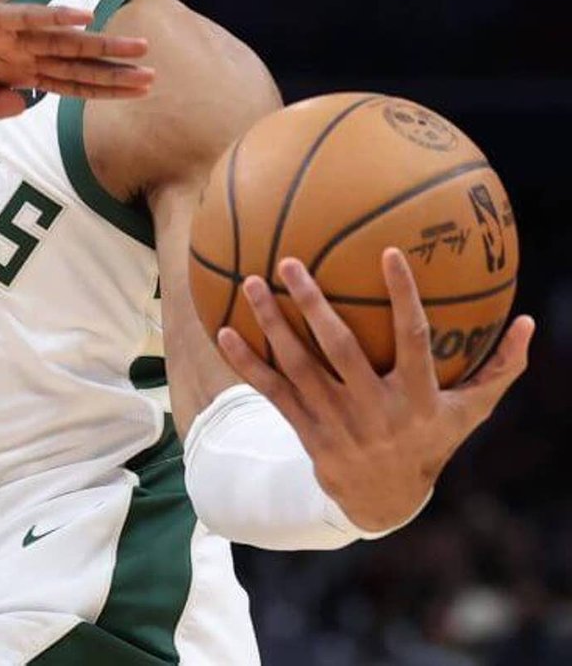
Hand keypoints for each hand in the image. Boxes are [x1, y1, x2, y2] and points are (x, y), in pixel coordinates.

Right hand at [0, 3, 152, 120]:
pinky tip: (82, 19)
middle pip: (76, 62)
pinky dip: (54, 17)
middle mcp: (17, 54)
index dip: (103, 88)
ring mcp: (5, 34)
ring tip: (136, 49)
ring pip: (62, 39)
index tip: (138, 92)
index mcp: (13, 76)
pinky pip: (27, 18)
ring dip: (98, 44)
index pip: (69, 83)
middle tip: (154, 74)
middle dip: (115, 69)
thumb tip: (26, 103)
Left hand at [217, 250, 533, 531]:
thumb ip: (499, 369)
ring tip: (251, 282)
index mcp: (416, 397)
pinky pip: (270, 391)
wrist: (382, 499)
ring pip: (297, 366)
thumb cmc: (430, 439)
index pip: (412, 339)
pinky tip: (222, 330)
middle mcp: (372, 408)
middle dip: (313, 305)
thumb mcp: (469, 411)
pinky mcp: (304, 429)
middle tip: (290, 262)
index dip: (402, 297)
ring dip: (270, 324)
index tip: (390, 252)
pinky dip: (246, 363)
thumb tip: (529, 322)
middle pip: (338, 349)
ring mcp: (334, 420)